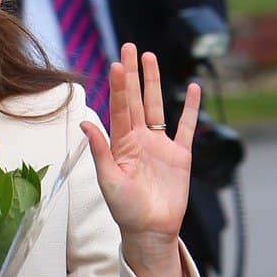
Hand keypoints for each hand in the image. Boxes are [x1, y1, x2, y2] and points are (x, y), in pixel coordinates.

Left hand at [80, 43, 200, 276]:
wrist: (149, 230)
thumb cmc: (124, 209)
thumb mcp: (108, 179)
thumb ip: (99, 149)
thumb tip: (84, 122)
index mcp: (120, 144)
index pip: (119, 108)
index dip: (118, 86)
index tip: (116, 63)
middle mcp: (138, 139)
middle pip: (135, 99)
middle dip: (132, 73)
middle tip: (129, 46)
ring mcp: (159, 145)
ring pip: (156, 106)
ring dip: (154, 82)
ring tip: (151, 57)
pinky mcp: (179, 155)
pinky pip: (186, 126)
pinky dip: (190, 108)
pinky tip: (192, 88)